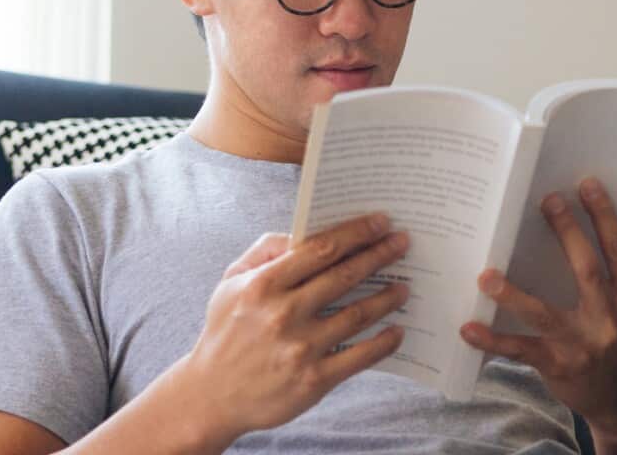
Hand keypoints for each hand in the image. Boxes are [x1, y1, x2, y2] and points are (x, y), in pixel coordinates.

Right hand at [178, 213, 410, 447]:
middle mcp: (284, 314)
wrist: (213, 394)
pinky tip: (397, 330)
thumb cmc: (226, 330)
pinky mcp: (314, 380)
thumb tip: (304, 231)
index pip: (320, 249)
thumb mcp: (231, 282)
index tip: (380, 222)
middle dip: (379, 255)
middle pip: (345, 276)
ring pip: (358, 314)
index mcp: (264, 285)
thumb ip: (265, 250)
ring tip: (404, 286)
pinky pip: (361, 356)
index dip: (355, 233)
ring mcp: (301, 348)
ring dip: (387, 297)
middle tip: (403, 243)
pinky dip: (384, 341)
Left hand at [459, 178, 616, 452]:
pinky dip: (492, 341)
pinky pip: (520, 351)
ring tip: (485, 273)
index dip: (604, 215)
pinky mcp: (558, 366)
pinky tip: (467, 328)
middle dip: (566, 232)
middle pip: (585, 269)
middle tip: (546, 200)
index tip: (586, 185)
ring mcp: (583, 346)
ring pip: (543, 313)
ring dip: (512, 293)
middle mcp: (612, 322)